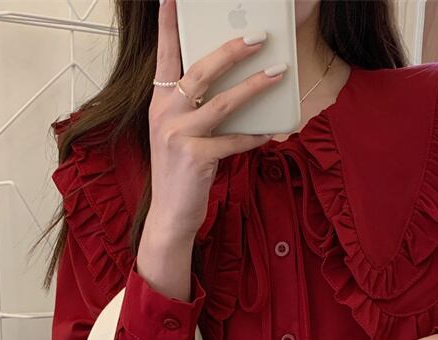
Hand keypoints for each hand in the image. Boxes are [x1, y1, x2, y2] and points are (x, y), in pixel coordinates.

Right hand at [148, 0, 286, 243]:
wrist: (170, 215)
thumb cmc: (180, 172)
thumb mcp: (179, 134)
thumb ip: (195, 109)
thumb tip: (232, 85)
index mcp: (159, 103)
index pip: (164, 55)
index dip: (169, 26)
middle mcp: (164, 114)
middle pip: (200, 72)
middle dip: (231, 50)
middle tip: (259, 36)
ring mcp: (178, 136)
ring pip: (222, 103)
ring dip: (254, 86)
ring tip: (278, 72)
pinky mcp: (196, 159)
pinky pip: (233, 141)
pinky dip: (254, 135)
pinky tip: (270, 130)